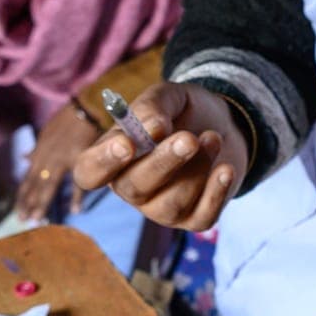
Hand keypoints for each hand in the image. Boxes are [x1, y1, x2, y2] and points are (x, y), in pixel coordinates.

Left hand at [16, 103, 101, 223]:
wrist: (87, 108)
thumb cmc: (69, 118)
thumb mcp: (47, 132)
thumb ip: (37, 148)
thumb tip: (24, 158)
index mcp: (41, 152)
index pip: (28, 177)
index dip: (23, 195)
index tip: (18, 210)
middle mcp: (47, 157)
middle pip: (35, 184)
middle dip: (28, 203)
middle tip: (23, 220)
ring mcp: (62, 159)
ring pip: (49, 185)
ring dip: (42, 203)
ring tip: (37, 220)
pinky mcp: (79, 158)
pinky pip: (78, 181)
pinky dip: (76, 197)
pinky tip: (74, 211)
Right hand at [70, 82, 249, 231]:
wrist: (225, 126)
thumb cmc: (185, 112)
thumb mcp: (169, 96)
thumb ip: (153, 106)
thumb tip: (152, 127)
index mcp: (113, 156)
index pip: (89, 171)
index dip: (103, 162)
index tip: (127, 143)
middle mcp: (131, 187)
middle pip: (133, 188)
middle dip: (162, 163)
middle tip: (188, 138)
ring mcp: (160, 208)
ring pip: (171, 204)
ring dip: (196, 170)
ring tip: (213, 138)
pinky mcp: (193, 219)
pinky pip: (201, 217)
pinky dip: (216, 193)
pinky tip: (226, 169)